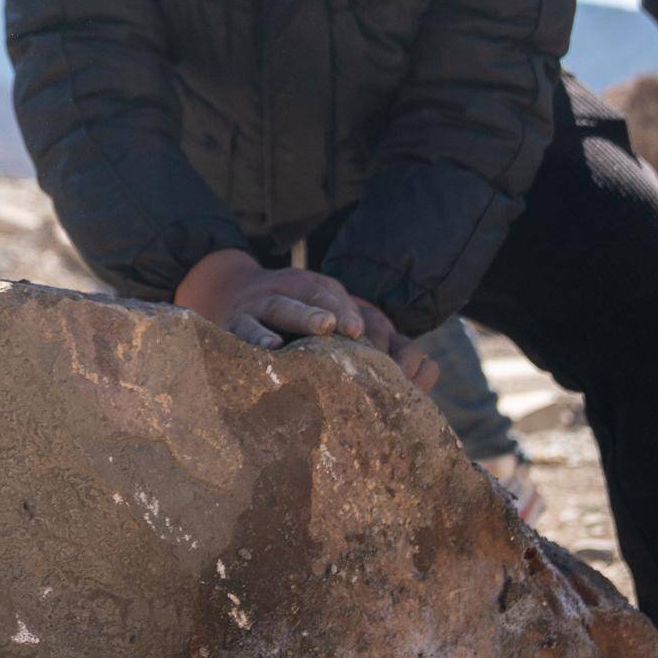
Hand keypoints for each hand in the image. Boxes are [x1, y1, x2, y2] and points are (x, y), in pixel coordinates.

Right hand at [176, 253, 435, 387]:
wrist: (228, 293)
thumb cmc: (293, 317)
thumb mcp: (327, 312)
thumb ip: (372, 335)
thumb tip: (429, 369)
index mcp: (313, 288)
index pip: (333, 294)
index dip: (347, 310)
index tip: (360, 332)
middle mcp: (288, 291)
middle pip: (310, 295)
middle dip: (326, 309)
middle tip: (338, 327)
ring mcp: (259, 307)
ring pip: (280, 307)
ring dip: (300, 316)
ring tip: (319, 329)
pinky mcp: (233, 326)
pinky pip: (243, 331)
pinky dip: (256, 338)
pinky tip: (271, 349)